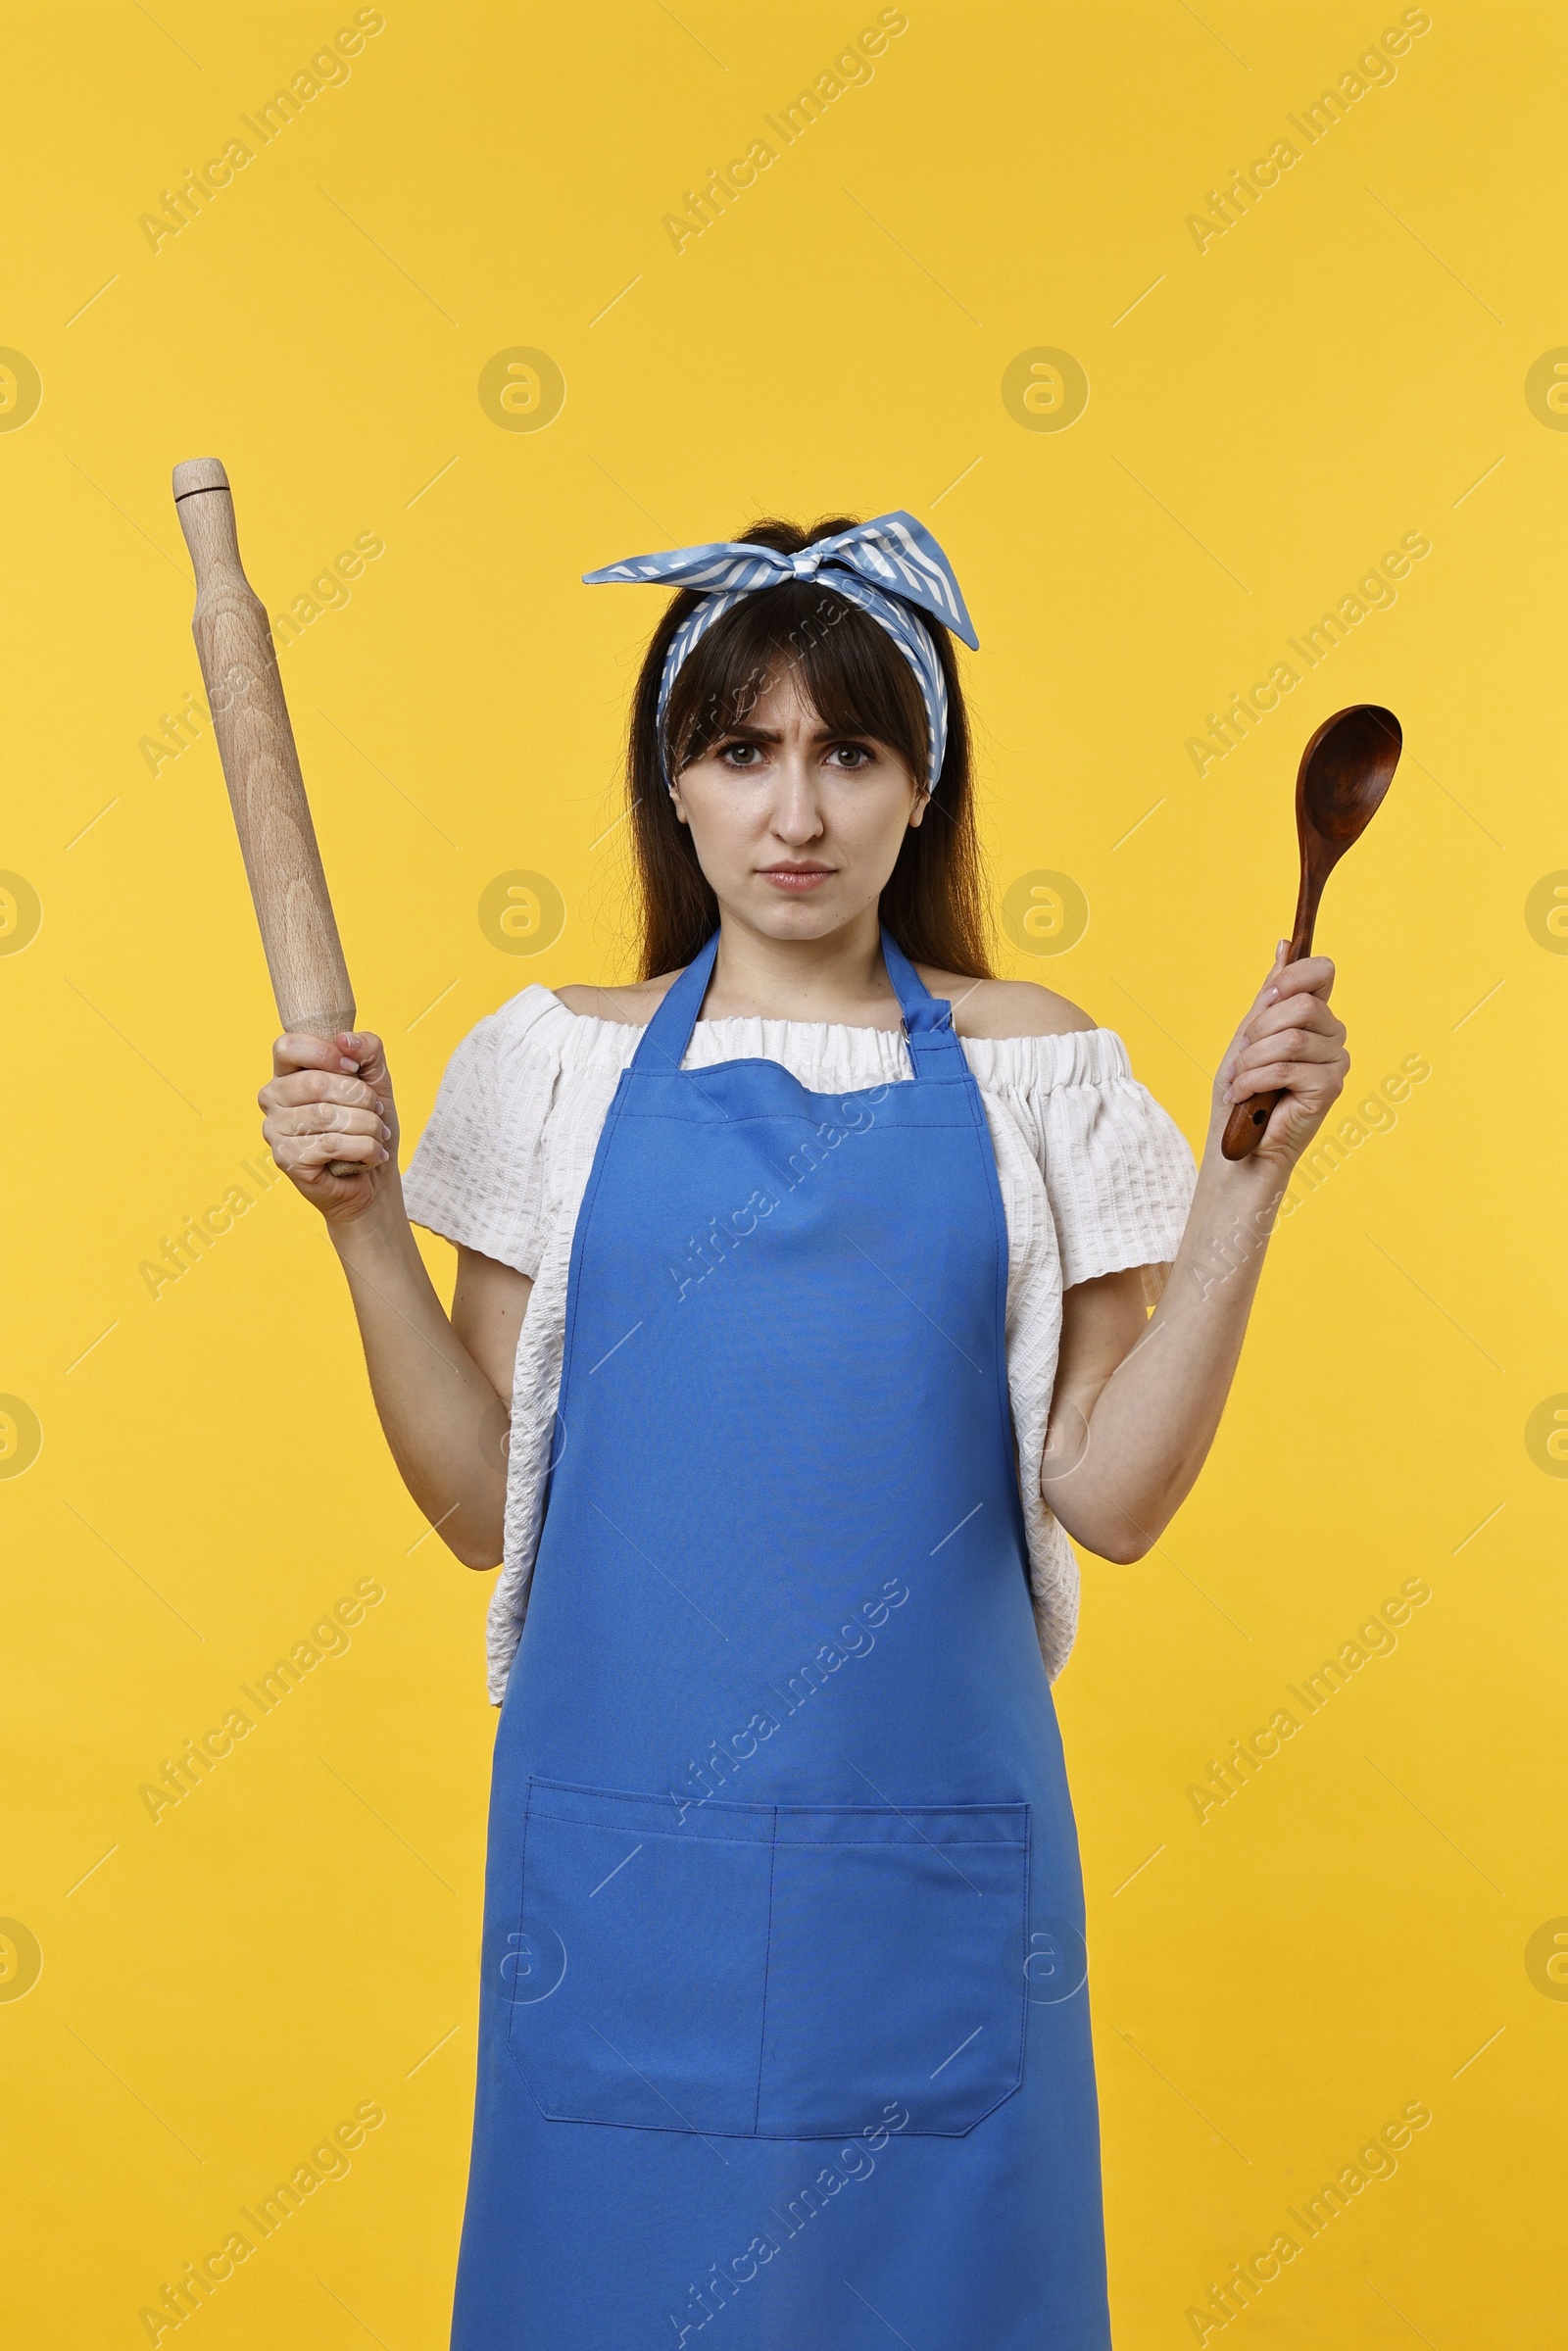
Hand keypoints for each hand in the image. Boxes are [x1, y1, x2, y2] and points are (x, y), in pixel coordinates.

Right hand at [259, 1029, 398, 1222]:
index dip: (326, 1053)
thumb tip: (347, 1040)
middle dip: (360, 1097)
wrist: (376, 1177)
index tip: (354, 1069)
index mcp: (288, 1073)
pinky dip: (364, 1148)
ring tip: (377, 1135)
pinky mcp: (286, 1159)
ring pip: (327, 1115)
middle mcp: (272, 1098)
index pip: (289, 1046)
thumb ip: (367, 1051)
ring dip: (367, 1125)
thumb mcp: (376, 1080)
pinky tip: (371, 1155)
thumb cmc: (369, 1125)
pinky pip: (332, 1144)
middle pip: (316, 1082)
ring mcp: (274, 1130)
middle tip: (375, 1111)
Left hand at [1212, 946, 1348, 1170]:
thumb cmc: (1243, 1093)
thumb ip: (1270, 995)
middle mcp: (1331, 1034)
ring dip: (1251, 1060)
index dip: (1294, 976)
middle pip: (1301, 1005)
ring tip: (1239, 1081)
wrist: (1240, 1147)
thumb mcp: (1249, 1036)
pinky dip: (1254, 1080)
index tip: (1270, 996)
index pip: (1322, 972)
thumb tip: (1284, 945)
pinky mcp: (1331, 1087)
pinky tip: (1244, 1096)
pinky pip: (1287, 1068)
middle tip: (1243, 1056)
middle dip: (1259, 1030)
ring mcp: (1335, 1061)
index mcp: (1314, 1016)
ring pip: (1291, 1038)